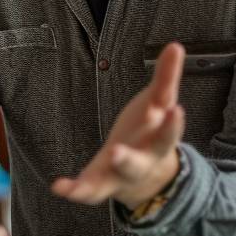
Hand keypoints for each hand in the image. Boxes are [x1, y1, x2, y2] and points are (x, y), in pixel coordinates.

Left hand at [51, 42, 184, 209]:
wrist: (145, 180)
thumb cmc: (148, 134)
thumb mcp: (157, 106)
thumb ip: (166, 78)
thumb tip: (176, 45)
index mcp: (157, 141)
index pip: (168, 133)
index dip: (171, 124)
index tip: (174, 110)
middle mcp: (142, 160)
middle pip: (140, 160)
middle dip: (132, 155)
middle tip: (118, 151)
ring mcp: (120, 174)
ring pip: (114, 177)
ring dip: (109, 169)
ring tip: (106, 157)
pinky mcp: (101, 184)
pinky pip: (88, 191)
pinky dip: (75, 190)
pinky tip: (59, 187)